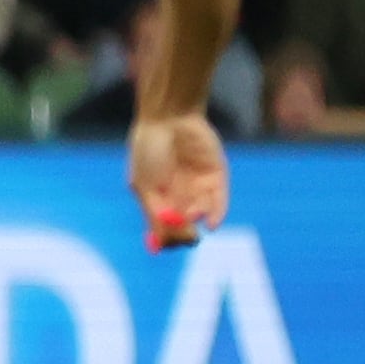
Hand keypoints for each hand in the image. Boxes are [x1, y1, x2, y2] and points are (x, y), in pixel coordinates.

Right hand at [126, 112, 228, 250]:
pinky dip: (216, 214)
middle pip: (186, 227)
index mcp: (158, 199)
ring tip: (189, 211)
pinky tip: (210, 223)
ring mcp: (198, 187)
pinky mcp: (216, 177)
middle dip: (185, 234)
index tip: (166, 244)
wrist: (168, 118)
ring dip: (196, 220)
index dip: (167, 240)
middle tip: (186, 237)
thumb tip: (159, 245)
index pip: (165, 230)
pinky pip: (219, 202)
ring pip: (201, 215)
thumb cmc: (149, 150)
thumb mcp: (145, 186)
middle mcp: (179, 196)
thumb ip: (154, 214)